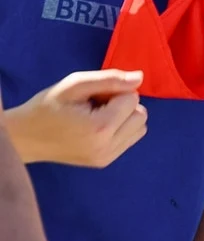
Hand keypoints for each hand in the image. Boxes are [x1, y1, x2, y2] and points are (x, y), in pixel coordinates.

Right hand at [6, 70, 147, 165]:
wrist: (25, 137)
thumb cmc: (48, 107)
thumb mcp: (75, 85)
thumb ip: (110, 79)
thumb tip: (140, 78)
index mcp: (100, 128)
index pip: (133, 98)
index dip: (115, 91)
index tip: (93, 96)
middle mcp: (107, 147)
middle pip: (141, 114)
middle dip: (123, 104)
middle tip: (95, 105)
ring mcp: (107, 157)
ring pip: (139, 127)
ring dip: (124, 117)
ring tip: (96, 116)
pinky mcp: (105, 162)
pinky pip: (130, 138)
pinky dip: (120, 129)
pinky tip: (97, 127)